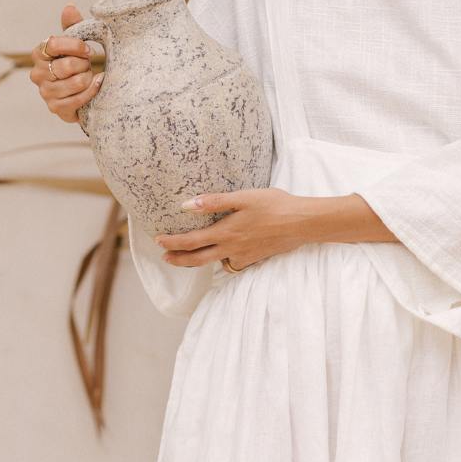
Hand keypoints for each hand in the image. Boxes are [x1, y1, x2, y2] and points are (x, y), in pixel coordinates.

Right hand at [30, 3, 101, 122]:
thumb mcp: (77, 43)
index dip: (75, 46)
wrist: (84, 91)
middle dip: (84, 65)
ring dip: (88, 79)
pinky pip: (78, 99)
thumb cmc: (78, 62)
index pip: (54, 44)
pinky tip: (97, 85)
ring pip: (75, 83)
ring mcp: (45, 92)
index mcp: (39, 53)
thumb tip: (69, 7)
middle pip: (67, 65)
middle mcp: (37, 73)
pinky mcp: (55, 108)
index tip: (88, 49)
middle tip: (88, 65)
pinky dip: (92, 91)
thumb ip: (73, 26)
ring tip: (89, 76)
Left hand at [155, 188, 313, 269]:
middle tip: (165, 257)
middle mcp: (231, 249)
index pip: (191, 242)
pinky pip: (233, 264)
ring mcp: (243, 256)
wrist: (302, 223)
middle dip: (179, 259)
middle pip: (198, 260)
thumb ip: (213, 202)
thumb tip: (186, 206)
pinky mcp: (255, 259)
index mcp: (225, 233)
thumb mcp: (243, 197)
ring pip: (215, 263)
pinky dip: (224, 261)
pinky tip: (224, 254)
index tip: (158, 241)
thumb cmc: (274, 205)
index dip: (172, 242)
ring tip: (190, 256)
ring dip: (199, 261)